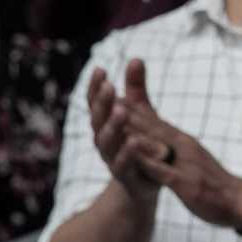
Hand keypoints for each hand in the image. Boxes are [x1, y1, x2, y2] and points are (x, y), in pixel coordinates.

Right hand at [86, 62, 161, 199]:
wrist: (145, 184)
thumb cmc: (139, 143)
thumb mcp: (140, 114)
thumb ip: (136, 89)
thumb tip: (136, 58)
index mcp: (104, 124)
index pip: (95, 102)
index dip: (95, 87)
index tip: (101, 69)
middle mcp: (103, 140)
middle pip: (98, 119)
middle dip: (103, 103)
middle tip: (111, 87)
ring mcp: (112, 158)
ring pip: (107, 141)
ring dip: (113, 126)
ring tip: (121, 111)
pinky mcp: (125, 175)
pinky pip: (124, 163)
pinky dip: (128, 152)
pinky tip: (134, 141)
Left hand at [115, 60, 241, 229]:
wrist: (240, 202)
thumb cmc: (213, 181)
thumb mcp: (192, 157)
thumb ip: (174, 145)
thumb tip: (157, 134)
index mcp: (182, 141)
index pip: (153, 121)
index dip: (132, 106)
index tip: (110, 92)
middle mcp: (183, 147)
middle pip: (151, 126)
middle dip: (128, 111)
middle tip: (106, 93)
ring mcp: (185, 164)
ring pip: (155, 143)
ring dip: (135, 128)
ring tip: (115, 114)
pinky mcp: (186, 183)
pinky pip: (163, 170)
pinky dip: (148, 159)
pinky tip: (134, 152)